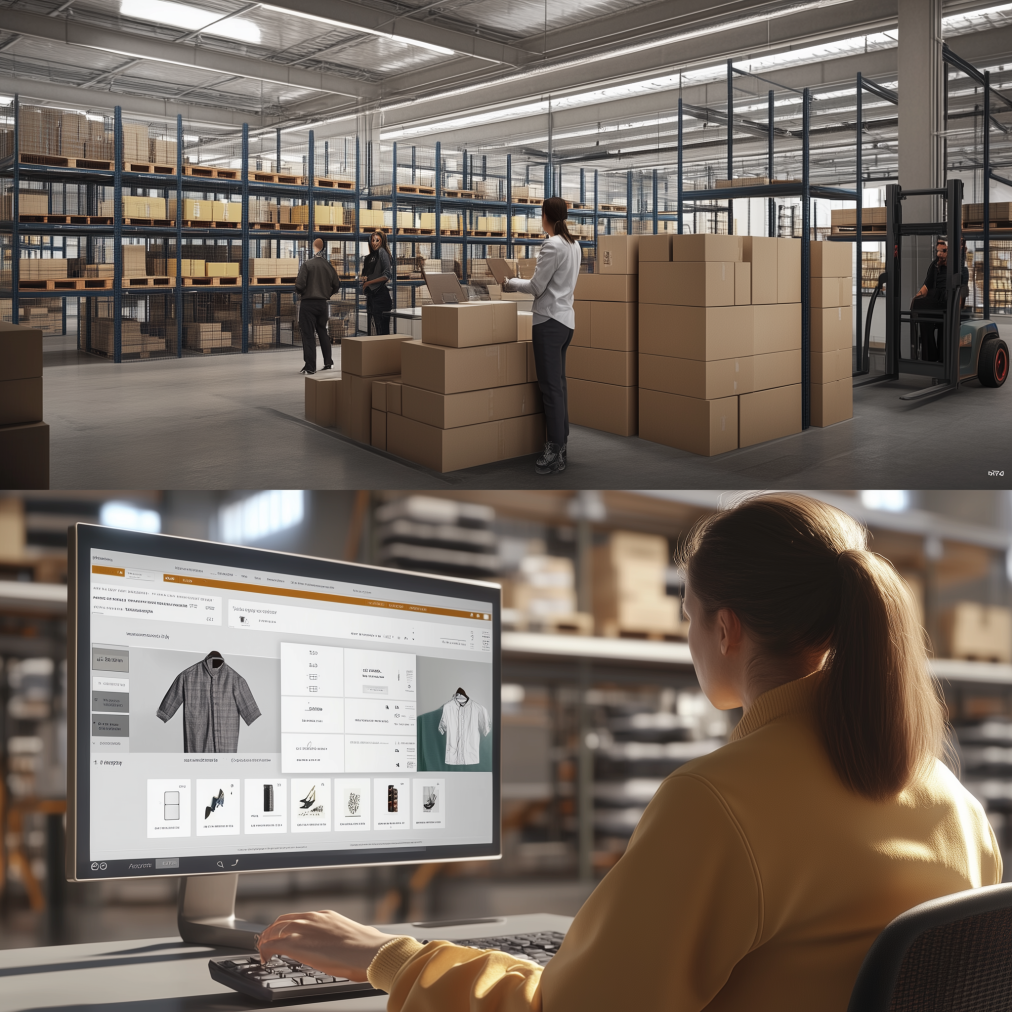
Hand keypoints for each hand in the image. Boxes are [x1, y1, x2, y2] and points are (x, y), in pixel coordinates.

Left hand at [257, 909, 396, 981]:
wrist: (366, 949)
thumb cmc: (364, 947)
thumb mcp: (351, 936)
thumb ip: (343, 938)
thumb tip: (351, 943)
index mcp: (325, 916)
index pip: (298, 917)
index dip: (287, 926)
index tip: (283, 934)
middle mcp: (312, 918)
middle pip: (282, 921)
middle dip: (272, 931)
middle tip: (266, 941)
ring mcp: (303, 929)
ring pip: (275, 930)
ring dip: (266, 940)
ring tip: (262, 950)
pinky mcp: (297, 943)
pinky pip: (274, 944)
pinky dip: (266, 950)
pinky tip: (265, 958)